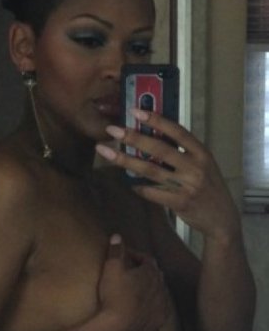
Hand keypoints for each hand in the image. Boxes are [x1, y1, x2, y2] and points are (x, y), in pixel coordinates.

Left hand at [96, 111, 240, 240]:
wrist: (222, 219)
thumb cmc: (209, 188)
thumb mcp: (204, 165)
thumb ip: (183, 153)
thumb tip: (153, 138)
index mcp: (202, 153)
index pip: (177, 131)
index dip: (156, 120)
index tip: (136, 111)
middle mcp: (195, 167)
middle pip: (160, 149)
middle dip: (134, 137)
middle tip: (112, 130)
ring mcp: (188, 185)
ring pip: (151, 170)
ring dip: (126, 160)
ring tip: (107, 153)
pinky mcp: (180, 203)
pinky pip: (153, 193)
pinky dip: (140, 188)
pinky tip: (130, 184)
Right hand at [96, 233, 168, 330]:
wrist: (115, 328)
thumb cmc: (113, 296)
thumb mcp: (111, 268)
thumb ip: (116, 251)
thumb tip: (117, 236)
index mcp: (151, 273)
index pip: (147, 259)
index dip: (136, 256)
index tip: (125, 257)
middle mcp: (161, 288)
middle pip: (156, 275)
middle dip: (145, 272)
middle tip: (132, 272)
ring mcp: (161, 306)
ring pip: (160, 293)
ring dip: (151, 290)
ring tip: (138, 290)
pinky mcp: (159, 321)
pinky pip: (160, 310)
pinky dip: (154, 306)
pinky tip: (146, 308)